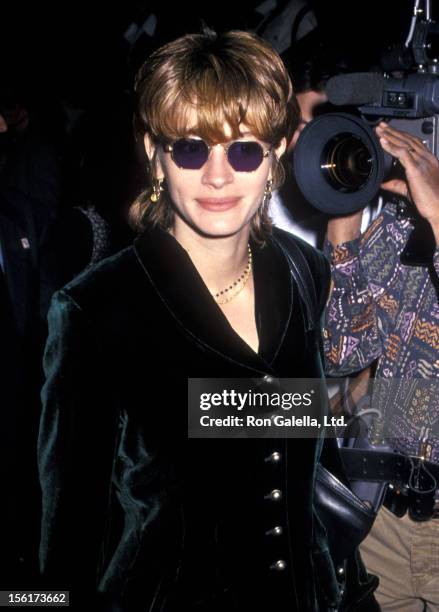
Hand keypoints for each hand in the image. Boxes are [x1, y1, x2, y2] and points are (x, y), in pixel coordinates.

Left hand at [376, 121, 438, 241]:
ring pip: (403, 143)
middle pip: (407, 139)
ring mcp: (422, 162)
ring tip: (379, 130)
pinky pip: (402, 153)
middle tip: (381, 126)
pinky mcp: (416, 168)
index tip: (389, 132)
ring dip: (390, 135)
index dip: (400, 136)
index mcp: (427, 160)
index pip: (412, 143)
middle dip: (393, 132)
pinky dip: (391, 146)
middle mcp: (426, 158)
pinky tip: (383, 142)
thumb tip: (383, 183)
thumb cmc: (430, 200)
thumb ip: (396, 184)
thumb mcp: (409, 189)